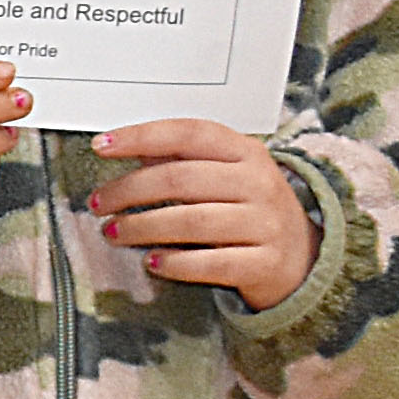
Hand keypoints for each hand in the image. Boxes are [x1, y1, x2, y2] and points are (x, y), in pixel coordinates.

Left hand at [91, 117, 315, 308]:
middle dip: (128, 190)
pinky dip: (175, 263)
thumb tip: (129, 147)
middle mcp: (258, 183)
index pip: (189, 134)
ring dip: (141, 227)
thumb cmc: (247, 210)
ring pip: (192, 221)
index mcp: (245, 153)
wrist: (300, 257)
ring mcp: (265, 223)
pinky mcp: (264, 262)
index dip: (141, 136)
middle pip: (181, 179)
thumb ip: (180, 160)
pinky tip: (152, 262)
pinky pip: (211, 262)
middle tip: (97, 204)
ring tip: (112, 232)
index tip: (101, 146)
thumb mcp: (223, 176)